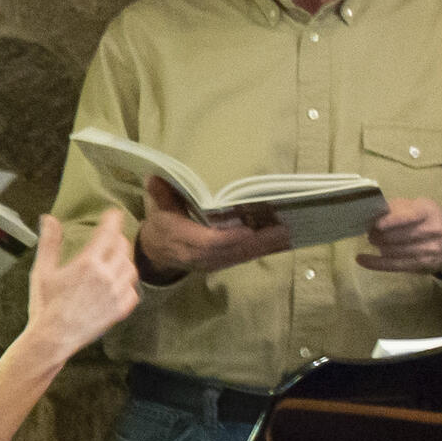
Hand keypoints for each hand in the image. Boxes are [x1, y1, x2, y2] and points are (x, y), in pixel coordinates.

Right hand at [26, 209, 141, 359]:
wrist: (53, 338)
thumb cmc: (45, 305)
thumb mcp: (43, 271)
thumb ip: (49, 242)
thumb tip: (49, 219)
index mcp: (88, 264)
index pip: (108, 233)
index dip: (113, 220)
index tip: (113, 214)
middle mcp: (106, 277)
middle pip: (122, 248)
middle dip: (117, 239)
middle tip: (110, 238)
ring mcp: (115, 294)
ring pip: (130, 268)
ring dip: (124, 259)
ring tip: (114, 258)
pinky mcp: (120, 310)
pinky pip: (133, 291)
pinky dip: (128, 283)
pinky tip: (118, 282)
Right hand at [135, 176, 291, 279]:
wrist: (156, 252)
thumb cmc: (160, 224)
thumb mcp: (157, 207)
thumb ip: (160, 193)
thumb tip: (154, 176)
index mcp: (180, 239)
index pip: (206, 242)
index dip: (227, 238)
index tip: (247, 231)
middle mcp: (198, 255)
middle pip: (230, 252)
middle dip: (257, 243)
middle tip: (282, 230)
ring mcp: (211, 263)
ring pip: (240, 257)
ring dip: (265, 247)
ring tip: (287, 234)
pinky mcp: (220, 264)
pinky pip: (243, 258)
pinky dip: (262, 251)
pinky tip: (282, 243)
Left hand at [355, 198, 441, 275]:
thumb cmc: (431, 220)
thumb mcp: (420, 207)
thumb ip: (398, 207)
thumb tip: (373, 212)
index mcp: (429, 211)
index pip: (408, 216)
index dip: (390, 221)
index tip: (375, 224)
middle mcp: (432, 230)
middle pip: (397, 235)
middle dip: (378, 234)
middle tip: (369, 231)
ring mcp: (429, 250)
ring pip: (394, 251)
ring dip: (378, 246)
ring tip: (371, 240)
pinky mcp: (423, 265)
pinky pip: (395, 265)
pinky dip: (376, 263)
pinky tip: (362, 259)